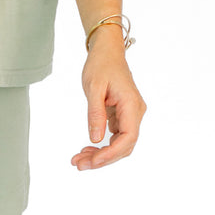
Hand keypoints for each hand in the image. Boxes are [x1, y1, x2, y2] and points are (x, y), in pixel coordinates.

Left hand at [71, 27, 146, 170]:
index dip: (111, 154)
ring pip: (119, 143)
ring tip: (79, 159)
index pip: (127, 138)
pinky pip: (115, 136)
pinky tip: (87, 148)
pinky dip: (102, 144)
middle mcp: (135, 113)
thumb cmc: (101, 64)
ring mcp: (130, 115)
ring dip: (101, 153)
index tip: (92, 161)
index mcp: (132, 105)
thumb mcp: (94, 86)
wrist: (106, 50)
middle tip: (79, 164)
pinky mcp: (123, 115)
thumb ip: (95, 113)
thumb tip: (95, 139)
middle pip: (124, 145)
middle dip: (103, 158)